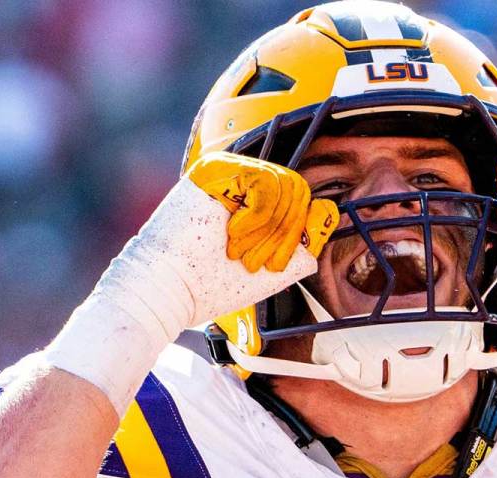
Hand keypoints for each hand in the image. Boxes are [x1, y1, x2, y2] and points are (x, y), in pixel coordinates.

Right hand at [188, 152, 338, 272]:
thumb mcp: (274, 266)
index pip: (299, 200)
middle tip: (253, 262)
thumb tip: (328, 209)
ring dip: (267, 231)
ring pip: (286, 185)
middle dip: (283, 235)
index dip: (296, 233)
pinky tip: (232, 235)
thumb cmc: (211, 283)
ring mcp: (228, 171)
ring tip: (239, 253)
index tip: (272, 265)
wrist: (168, 290)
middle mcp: (243, 180)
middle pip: (297, 190)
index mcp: (256, 201)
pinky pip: (266, 183)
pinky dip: (257, 217)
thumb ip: (303, 241)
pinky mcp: (215, 168)